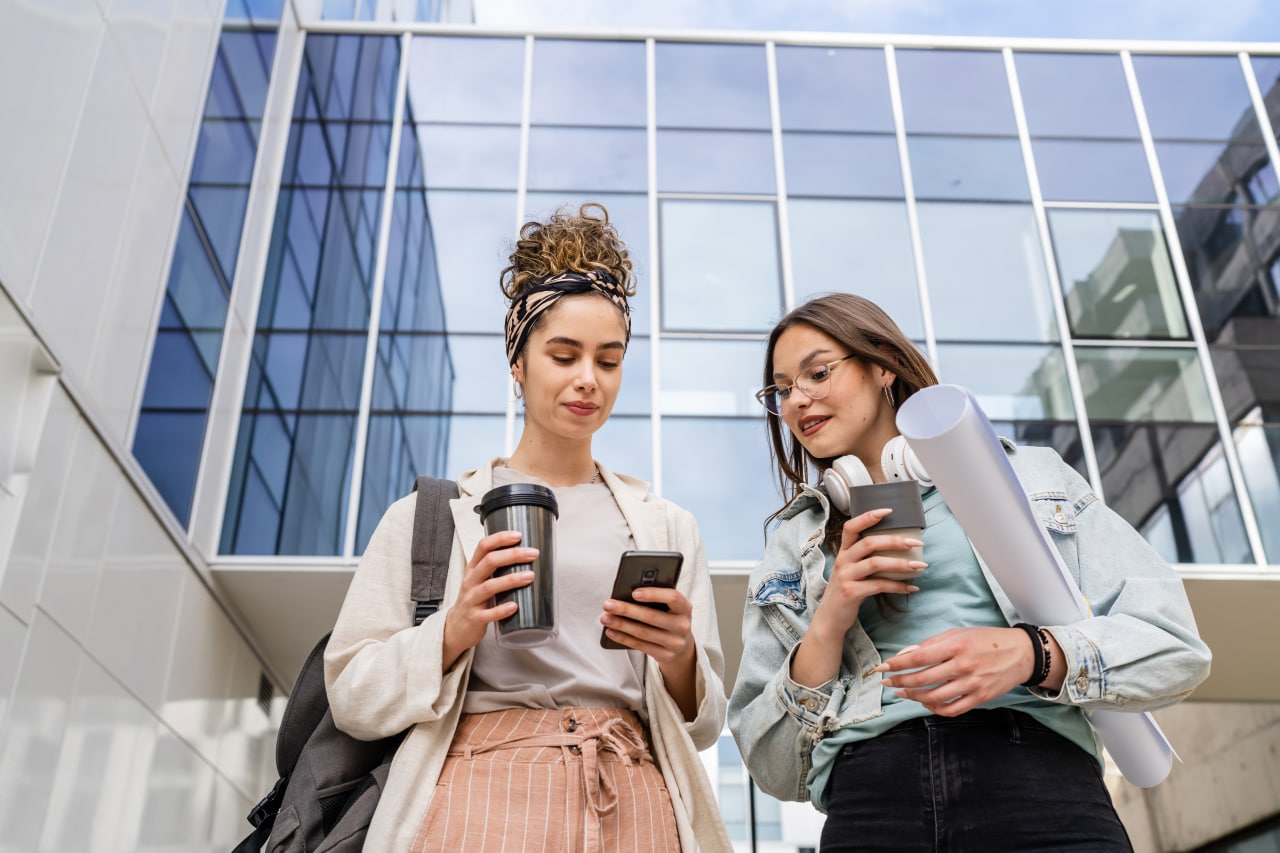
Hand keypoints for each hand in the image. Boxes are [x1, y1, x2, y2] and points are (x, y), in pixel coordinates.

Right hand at [441, 530, 535, 670]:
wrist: (455, 628)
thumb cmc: (473, 600)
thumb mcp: (479, 580)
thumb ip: (496, 569)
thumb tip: (526, 556)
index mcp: (473, 569)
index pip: (483, 546)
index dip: (500, 538)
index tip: (518, 535)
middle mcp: (470, 581)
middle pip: (489, 562)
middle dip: (512, 555)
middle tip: (533, 553)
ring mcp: (471, 600)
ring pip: (489, 586)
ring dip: (511, 580)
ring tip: (530, 576)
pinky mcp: (474, 618)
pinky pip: (487, 614)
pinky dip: (501, 610)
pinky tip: (514, 606)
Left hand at [602, 586, 699, 719]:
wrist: (682, 643)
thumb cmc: (669, 616)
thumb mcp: (669, 606)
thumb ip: (656, 598)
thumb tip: (627, 594)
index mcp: (685, 607)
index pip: (672, 598)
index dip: (653, 594)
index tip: (634, 592)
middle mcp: (682, 625)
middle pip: (651, 616)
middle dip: (626, 610)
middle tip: (607, 604)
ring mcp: (675, 642)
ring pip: (643, 632)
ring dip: (620, 625)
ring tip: (605, 618)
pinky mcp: (665, 655)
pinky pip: (640, 645)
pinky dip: (623, 638)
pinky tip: (611, 631)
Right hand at [813, 508, 926, 636]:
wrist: (829, 619)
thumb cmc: (846, 592)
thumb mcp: (850, 570)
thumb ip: (864, 559)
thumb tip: (896, 548)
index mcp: (843, 552)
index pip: (851, 527)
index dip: (868, 517)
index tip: (889, 511)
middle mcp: (843, 561)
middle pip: (869, 543)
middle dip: (895, 540)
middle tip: (916, 542)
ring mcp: (846, 577)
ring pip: (875, 563)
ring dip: (901, 563)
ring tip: (920, 565)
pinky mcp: (851, 593)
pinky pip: (879, 586)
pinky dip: (898, 586)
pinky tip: (912, 587)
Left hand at [873, 626, 1034, 715]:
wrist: (1020, 653)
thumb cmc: (986, 639)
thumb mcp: (958, 633)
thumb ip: (932, 644)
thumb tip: (906, 654)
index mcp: (956, 646)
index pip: (919, 657)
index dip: (897, 664)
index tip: (882, 667)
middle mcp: (962, 666)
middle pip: (922, 679)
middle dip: (899, 681)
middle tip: (887, 682)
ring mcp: (971, 684)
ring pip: (934, 697)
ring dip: (913, 696)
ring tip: (903, 692)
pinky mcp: (979, 698)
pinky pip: (952, 709)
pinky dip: (934, 708)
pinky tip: (925, 702)